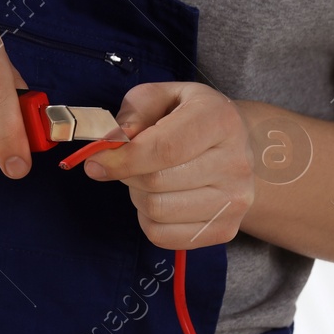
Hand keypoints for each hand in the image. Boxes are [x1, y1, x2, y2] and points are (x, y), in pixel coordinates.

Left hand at [82, 82, 254, 248]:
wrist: (238, 146)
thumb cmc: (191, 118)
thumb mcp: (163, 96)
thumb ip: (134, 112)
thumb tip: (111, 143)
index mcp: (221, 121)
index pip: (164, 149)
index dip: (123, 159)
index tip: (96, 162)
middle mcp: (236, 163)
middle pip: (156, 183)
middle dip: (128, 174)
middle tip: (130, 163)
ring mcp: (234, 201)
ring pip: (157, 212)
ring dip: (138, 196)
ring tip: (150, 178)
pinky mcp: (225, 230)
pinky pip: (163, 236)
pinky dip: (148, 220)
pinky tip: (161, 199)